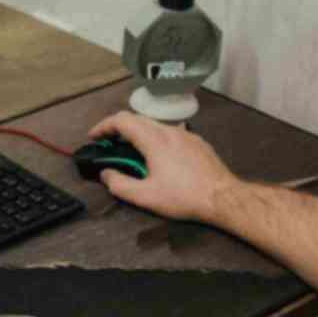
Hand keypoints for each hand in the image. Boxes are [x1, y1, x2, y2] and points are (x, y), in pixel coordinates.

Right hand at [87, 111, 238, 220]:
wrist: (223, 197)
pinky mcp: (197, 141)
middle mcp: (169, 130)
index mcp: (153, 140)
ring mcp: (185, 134)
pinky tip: (159, 156)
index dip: (103, 126)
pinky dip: (156, 137)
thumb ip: (120, 184)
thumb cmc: (184, 197)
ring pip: (155, 125)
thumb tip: (106, 174)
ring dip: (138, 133)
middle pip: (137, 119)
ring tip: (132, 151)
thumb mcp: (146, 197)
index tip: (94, 137)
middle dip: (118, 128)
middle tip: (109, 144)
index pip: (121, 121)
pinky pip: (170, 132)